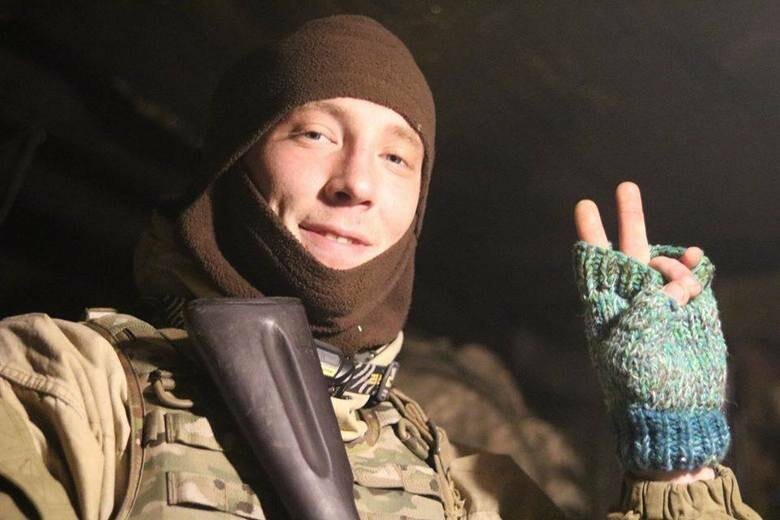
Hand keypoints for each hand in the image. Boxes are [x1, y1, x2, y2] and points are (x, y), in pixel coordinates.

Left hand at [573, 181, 720, 481]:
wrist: (674, 410)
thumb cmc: (639, 381)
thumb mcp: (629, 342)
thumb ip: (642, 304)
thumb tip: (668, 278)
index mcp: (606, 305)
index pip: (594, 262)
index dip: (591, 233)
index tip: (585, 205)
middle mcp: (632, 298)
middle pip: (627, 248)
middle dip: (629, 217)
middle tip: (625, 185)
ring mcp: (662, 302)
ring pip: (664, 262)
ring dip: (672, 263)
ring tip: (679, 287)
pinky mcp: (689, 309)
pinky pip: (692, 277)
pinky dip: (694, 267)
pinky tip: (697, 260)